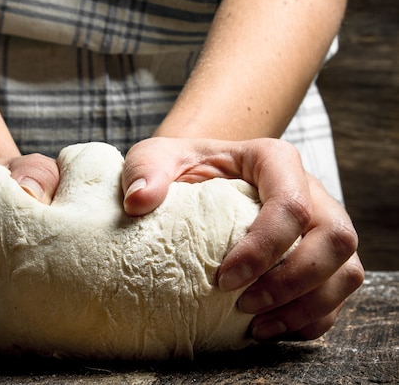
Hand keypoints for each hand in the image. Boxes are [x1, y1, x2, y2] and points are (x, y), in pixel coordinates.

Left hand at [122, 137, 363, 340]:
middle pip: (336, 237)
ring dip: (309, 306)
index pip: (290, 204)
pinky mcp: (320, 254)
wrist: (199, 177)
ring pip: (346, 268)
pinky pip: (338, 291)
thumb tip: (139, 201)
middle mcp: (309, 189)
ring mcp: (321, 222)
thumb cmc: (180, 168)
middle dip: (294, 281)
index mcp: (273, 159)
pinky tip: (272, 328)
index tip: (224, 279)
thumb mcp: (154, 158)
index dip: (264, 248)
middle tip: (245, 306)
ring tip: (258, 327)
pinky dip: (313, 317)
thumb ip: (145, 170)